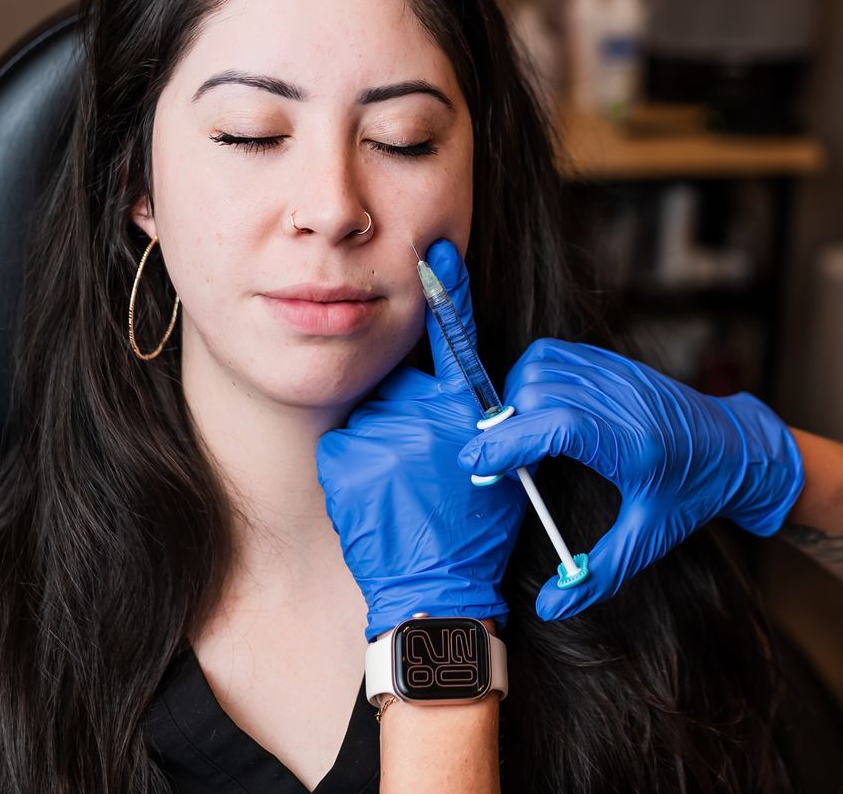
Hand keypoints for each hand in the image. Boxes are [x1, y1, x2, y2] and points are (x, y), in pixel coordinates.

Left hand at [316, 240, 525, 639]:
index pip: (457, 339)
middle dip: (404, 416)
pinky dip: (352, 471)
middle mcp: (430, 413)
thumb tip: (457, 388)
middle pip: (401, 385)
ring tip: (399, 492)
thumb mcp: (497, 467)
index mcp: (470, 411)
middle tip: (418, 470)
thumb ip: (481, 421)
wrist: (433, 592)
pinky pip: (344, 446)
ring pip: (371, 417)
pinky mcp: (348, 456)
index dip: (447, 292)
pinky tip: (374, 501)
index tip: (435, 251)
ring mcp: (386, 432)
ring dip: (378, 446)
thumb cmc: (469, 534)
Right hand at [456, 338, 802, 620]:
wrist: (737, 447)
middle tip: (500, 466)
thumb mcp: (649, 540)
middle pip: (539, 392)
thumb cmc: (694, 494)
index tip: (476, 466)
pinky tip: (537, 413)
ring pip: (542, 367)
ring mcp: (619, 374)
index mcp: (632, 444)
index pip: (556, 426)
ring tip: (518, 440)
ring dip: (516, 399)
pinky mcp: (616, 362)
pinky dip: (533, 377)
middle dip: (506, 426)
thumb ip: (599, 576)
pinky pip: (558, 355)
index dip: (507, 441)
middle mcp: (623, 400)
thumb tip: (551, 607)